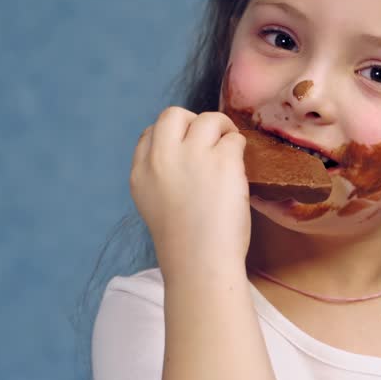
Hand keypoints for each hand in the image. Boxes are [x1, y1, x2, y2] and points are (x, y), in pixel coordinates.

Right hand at [130, 107, 249, 273]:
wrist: (200, 264)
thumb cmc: (184, 246)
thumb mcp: (155, 206)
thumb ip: (162, 177)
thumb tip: (186, 156)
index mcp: (141, 172)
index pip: (149, 135)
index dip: (172, 137)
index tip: (186, 150)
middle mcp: (162, 158)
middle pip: (173, 115)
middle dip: (193, 122)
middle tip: (210, 140)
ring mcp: (192, 156)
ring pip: (208, 120)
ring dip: (222, 130)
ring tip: (229, 151)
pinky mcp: (222, 161)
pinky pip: (234, 139)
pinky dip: (239, 148)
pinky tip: (239, 169)